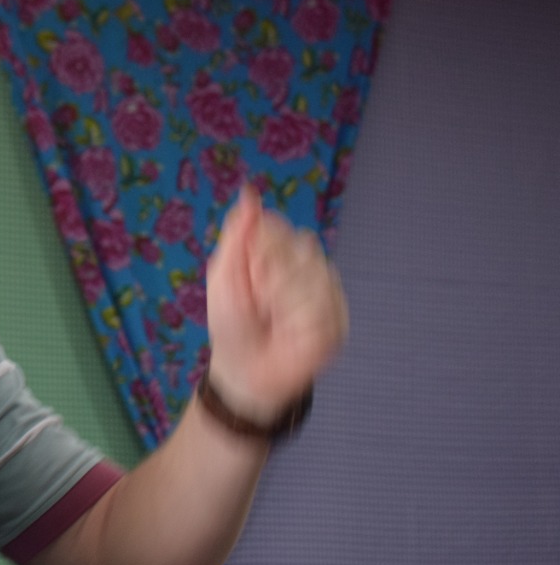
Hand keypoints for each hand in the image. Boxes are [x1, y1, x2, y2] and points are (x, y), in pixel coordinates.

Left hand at [204, 185, 347, 422]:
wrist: (245, 371)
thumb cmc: (231, 322)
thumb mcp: (224, 275)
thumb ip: (238, 234)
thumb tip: (249, 193)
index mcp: (281, 251)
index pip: (279, 227)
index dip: (261, 250)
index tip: (248, 275)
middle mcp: (308, 266)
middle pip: (302, 247)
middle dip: (271, 276)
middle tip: (258, 301)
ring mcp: (327, 294)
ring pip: (315, 275)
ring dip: (284, 300)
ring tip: (273, 319)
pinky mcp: (339, 322)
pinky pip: (323, 307)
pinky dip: (299, 321)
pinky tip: (290, 333)